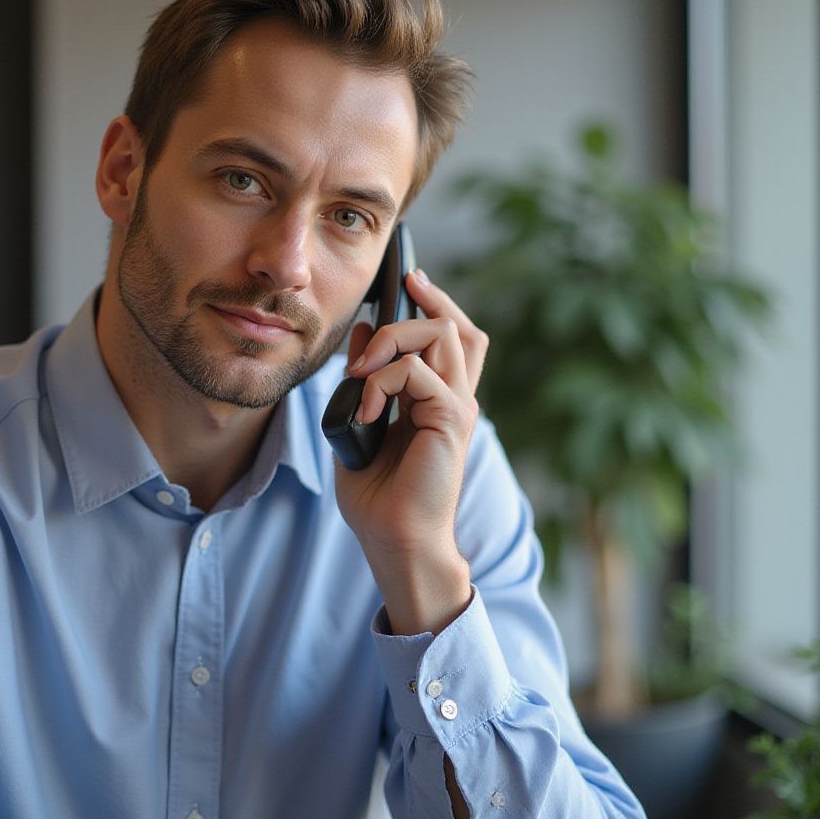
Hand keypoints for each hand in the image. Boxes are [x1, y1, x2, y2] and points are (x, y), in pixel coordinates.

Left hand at [334, 268, 488, 635]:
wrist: (394, 539)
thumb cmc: (378, 493)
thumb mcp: (361, 419)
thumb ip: (366, 378)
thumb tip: (364, 333)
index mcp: (438, 399)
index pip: (453, 335)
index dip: (437, 302)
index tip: (409, 279)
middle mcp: (455, 399)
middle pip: (458, 327)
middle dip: (424, 305)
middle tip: (381, 319)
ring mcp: (456, 408)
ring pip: (443, 335)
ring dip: (395, 340)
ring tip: (363, 374)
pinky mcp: (450, 421)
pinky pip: (418, 373)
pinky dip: (384, 380)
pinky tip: (366, 409)